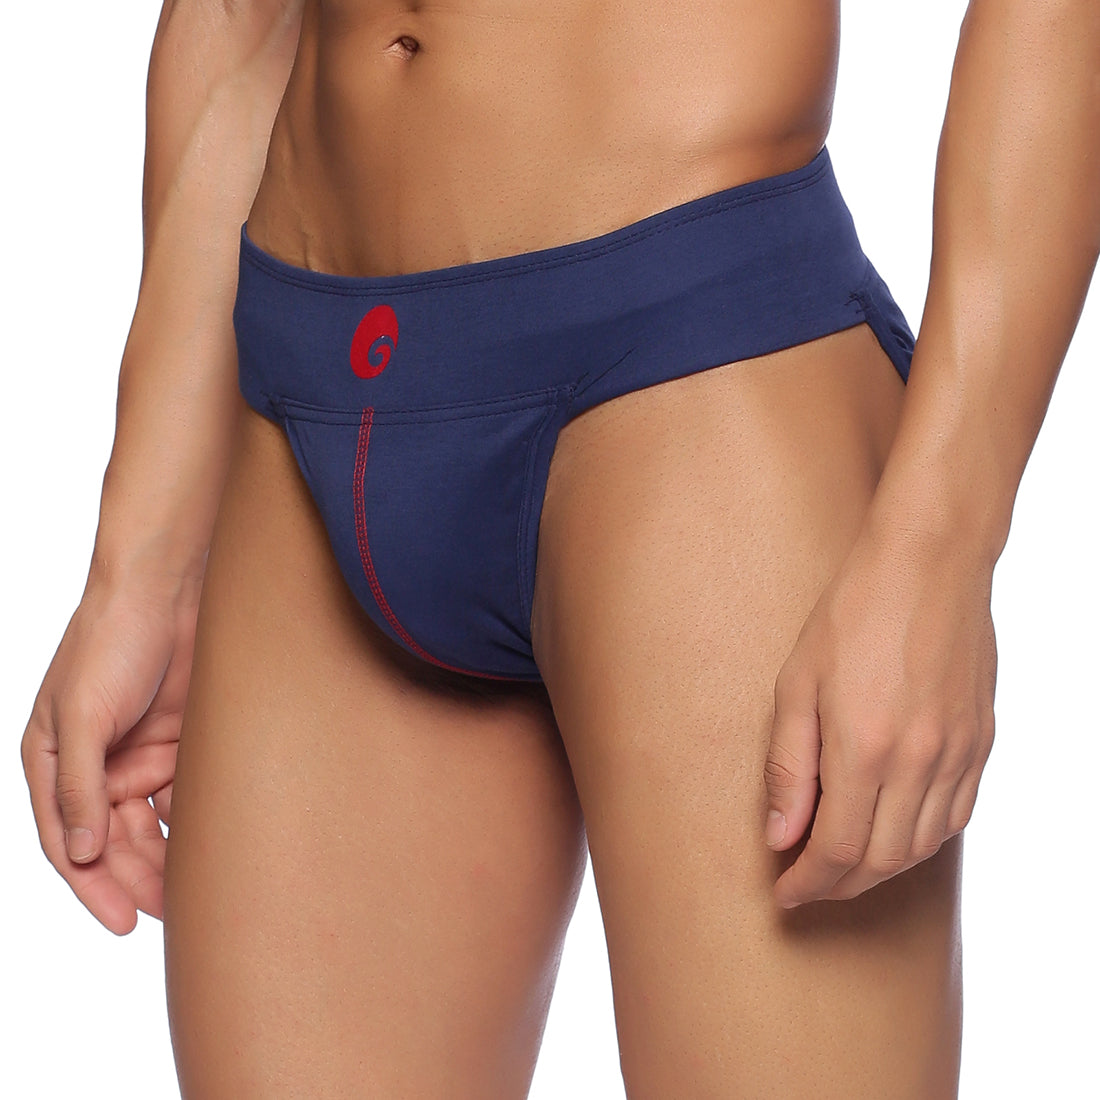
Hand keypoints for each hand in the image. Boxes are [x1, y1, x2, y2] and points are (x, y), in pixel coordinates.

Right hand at [21, 564, 201, 933]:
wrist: (168, 588)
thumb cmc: (109, 641)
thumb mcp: (81, 714)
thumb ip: (79, 785)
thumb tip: (80, 854)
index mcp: (54, 760)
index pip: (67, 840)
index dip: (91, 885)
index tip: (121, 923)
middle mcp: (95, 764)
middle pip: (112, 840)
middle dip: (136, 878)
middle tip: (168, 914)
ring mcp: (138, 754)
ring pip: (150, 824)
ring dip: (167, 858)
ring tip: (195, 894)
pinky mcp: (179, 741)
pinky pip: (184, 794)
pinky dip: (194, 822)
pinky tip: (215, 848)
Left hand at [762, 520, 997, 907]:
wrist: (929, 562)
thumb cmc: (851, 612)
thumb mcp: (796, 683)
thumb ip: (789, 767)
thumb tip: (780, 837)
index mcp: (866, 747)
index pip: (838, 850)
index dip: (808, 882)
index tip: (783, 894)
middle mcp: (921, 761)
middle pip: (882, 861)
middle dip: (839, 885)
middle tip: (806, 883)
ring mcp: (959, 753)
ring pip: (923, 847)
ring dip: (879, 869)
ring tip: (843, 863)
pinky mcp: (982, 740)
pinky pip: (956, 816)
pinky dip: (921, 840)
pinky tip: (893, 831)